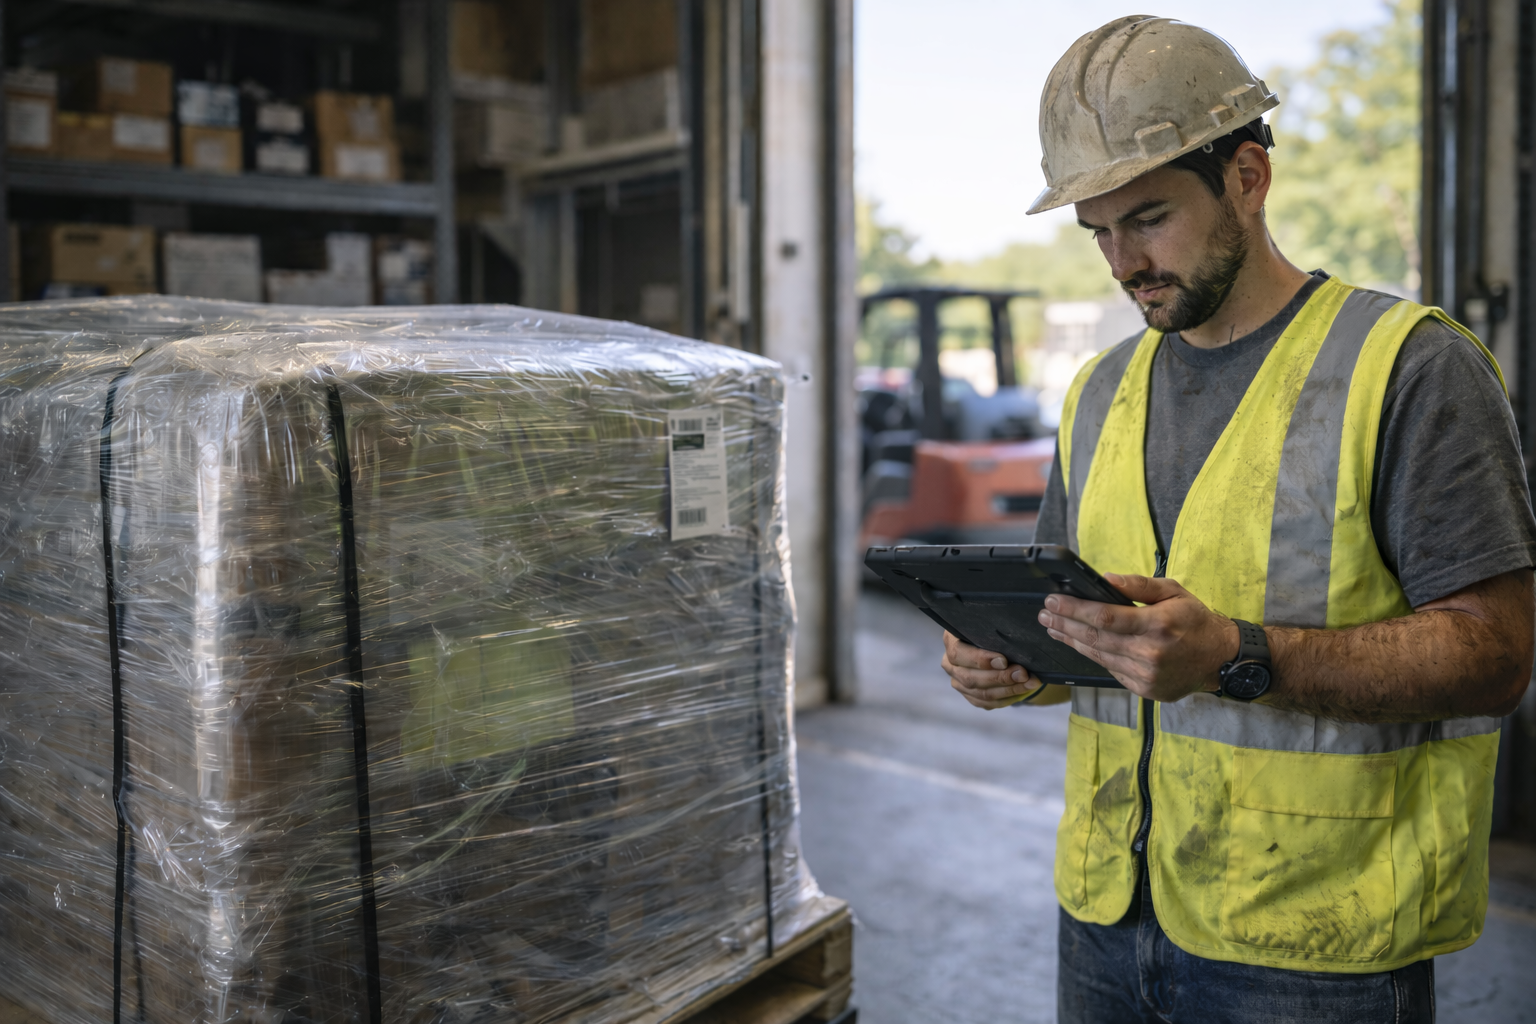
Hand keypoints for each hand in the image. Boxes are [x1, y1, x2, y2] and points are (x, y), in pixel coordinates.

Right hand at [941, 631, 1043, 708]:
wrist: (995, 644)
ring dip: (1008, 690)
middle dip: (1000, 677)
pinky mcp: (969, 695)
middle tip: (1023, 674)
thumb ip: (998, 627)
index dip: (981, 660)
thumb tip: (1023, 628)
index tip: (1004, 660)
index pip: (959, 653)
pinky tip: (1023, 691)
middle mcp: (950, 664)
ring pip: (981, 693)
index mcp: (951, 641)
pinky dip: (1007, 698)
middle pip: (970, 678)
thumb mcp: (992, 622)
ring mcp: (958, 682)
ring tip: (1030, 683)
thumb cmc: (993, 629)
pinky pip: (987, 703)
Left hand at [1038, 574, 1237, 701]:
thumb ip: (1139, 585)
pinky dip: (1091, 655)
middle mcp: (1151, 653)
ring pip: (1098, 656)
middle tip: (1045, 614)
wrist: (1219, 659)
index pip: (1105, 617)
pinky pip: (1110, 669)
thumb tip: (1105, 579)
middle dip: (1065, 623)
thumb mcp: (1173, 592)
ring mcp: (1147, 675)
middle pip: (1095, 638)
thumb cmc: (1195, 621)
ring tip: (1054, 627)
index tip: (1053, 601)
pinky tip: (1078, 643)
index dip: (1074, 609)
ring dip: (1071, 640)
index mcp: (1158, 625)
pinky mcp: (1144, 689)